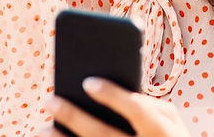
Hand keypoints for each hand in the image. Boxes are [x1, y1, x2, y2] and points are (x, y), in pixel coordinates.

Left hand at [45, 78, 190, 136]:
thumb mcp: (171, 120)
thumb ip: (149, 104)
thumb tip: (116, 93)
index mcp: (161, 131)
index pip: (136, 110)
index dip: (112, 95)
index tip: (87, 82)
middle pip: (103, 134)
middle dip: (74, 117)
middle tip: (50, 99)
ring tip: (42, 128)